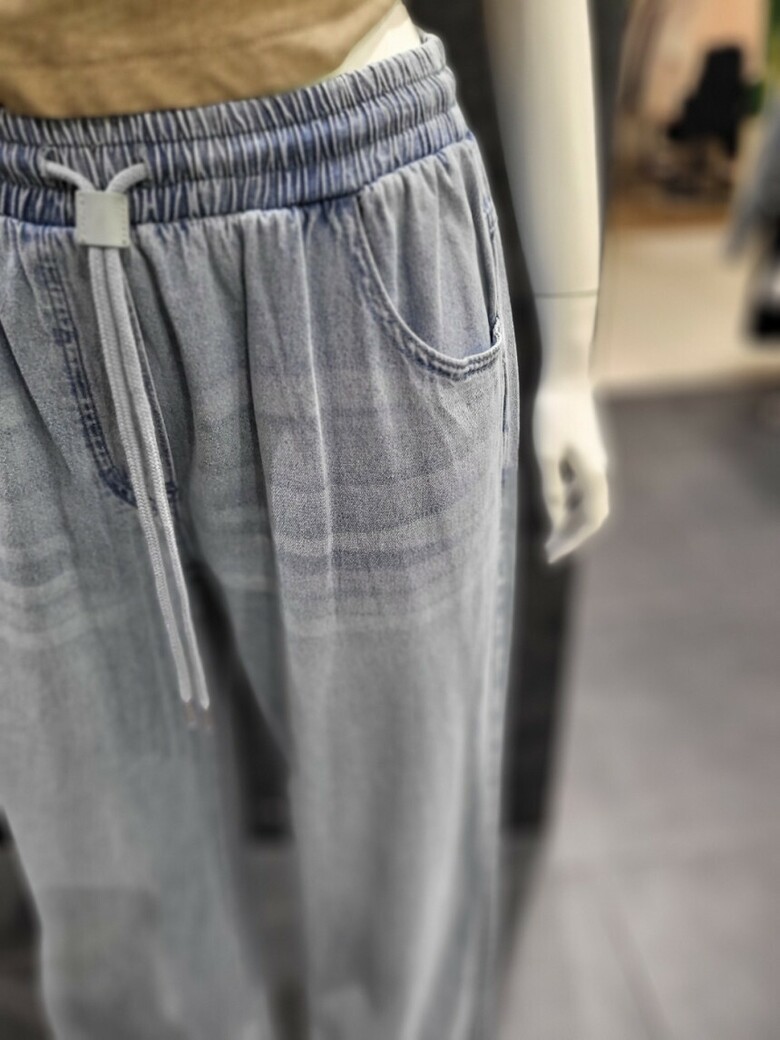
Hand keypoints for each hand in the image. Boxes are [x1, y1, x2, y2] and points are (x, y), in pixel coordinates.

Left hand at [533, 373, 609, 564]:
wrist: (567, 377)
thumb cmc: (553, 415)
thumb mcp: (545, 456)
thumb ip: (552, 490)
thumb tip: (555, 520)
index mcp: (593, 475)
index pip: (590, 521)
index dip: (573, 541)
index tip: (552, 556)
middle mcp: (600, 471)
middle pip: (592, 515)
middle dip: (572, 535)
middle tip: (549, 551)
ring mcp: (596, 460)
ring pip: (588, 501)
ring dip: (571, 519)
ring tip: (550, 532)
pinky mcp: (588, 450)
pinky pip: (584, 486)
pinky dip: (572, 501)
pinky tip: (556, 503)